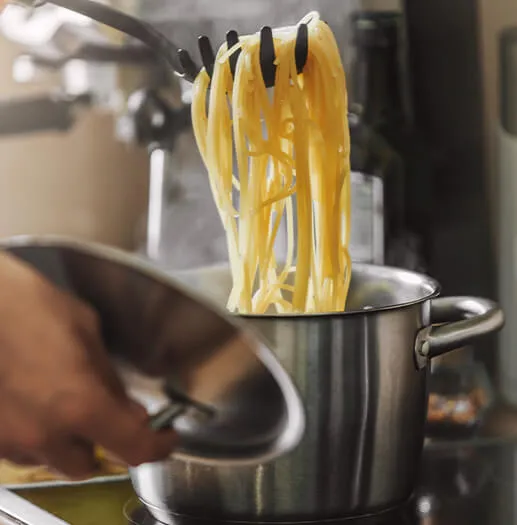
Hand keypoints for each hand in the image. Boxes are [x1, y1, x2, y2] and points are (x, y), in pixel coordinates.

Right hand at [0, 253, 175, 478]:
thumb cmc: (33, 306)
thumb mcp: (87, 332)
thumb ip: (111, 380)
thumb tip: (131, 411)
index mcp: (80, 404)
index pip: (134, 448)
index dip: (157, 447)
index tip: (165, 436)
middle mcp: (44, 434)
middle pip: (89, 465)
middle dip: (105, 444)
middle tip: (111, 416)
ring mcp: (9, 440)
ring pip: (53, 461)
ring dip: (70, 442)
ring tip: (69, 406)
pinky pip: (23, 451)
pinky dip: (40, 437)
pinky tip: (39, 405)